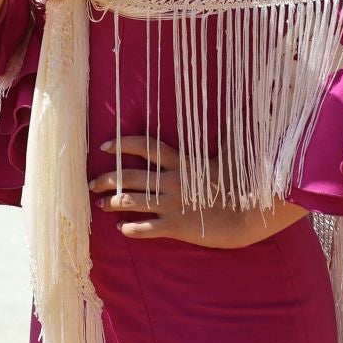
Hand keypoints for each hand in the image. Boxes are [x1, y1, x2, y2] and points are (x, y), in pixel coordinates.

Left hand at [88, 136, 307, 249]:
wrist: (251, 215)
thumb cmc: (243, 183)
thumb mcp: (231, 155)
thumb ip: (223, 136)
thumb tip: (230, 113)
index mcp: (182, 162)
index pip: (145, 147)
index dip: (123, 144)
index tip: (105, 145)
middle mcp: (172, 182)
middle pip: (130, 176)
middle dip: (107, 179)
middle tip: (91, 183)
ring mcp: (172, 205)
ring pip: (132, 201)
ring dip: (113, 203)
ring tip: (101, 204)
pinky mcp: (176, 227)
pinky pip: (146, 228)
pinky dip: (131, 229)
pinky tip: (121, 229)